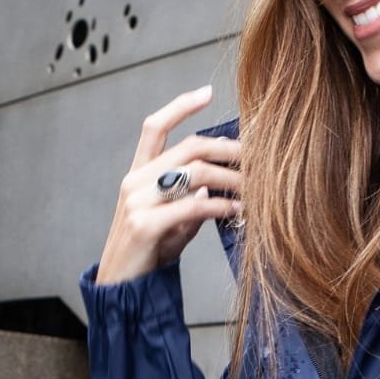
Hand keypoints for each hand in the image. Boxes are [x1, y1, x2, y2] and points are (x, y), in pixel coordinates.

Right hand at [96, 85, 241, 284]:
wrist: (123, 286)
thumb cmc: (150, 249)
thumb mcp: (174, 218)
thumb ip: (193, 195)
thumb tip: (222, 181)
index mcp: (139, 173)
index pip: (154, 127)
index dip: (180, 106)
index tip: (207, 92)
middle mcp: (136, 181)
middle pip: (189, 147)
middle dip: (229, 149)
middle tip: (256, 159)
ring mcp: (138, 201)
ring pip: (195, 173)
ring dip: (232, 180)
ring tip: (255, 191)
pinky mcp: (145, 224)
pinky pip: (193, 206)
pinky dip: (221, 207)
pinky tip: (238, 212)